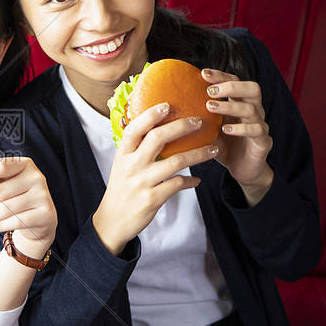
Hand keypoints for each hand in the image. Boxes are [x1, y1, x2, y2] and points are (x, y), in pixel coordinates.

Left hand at [0, 156, 56, 252]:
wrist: (39, 220)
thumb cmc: (15, 198)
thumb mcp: (4, 185)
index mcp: (24, 164)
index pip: (1, 166)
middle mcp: (36, 176)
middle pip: (0, 191)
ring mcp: (42, 195)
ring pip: (6, 208)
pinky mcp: (45, 213)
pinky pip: (16, 221)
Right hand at [94, 103, 218, 254]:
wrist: (112, 221)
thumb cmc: (121, 189)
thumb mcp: (121, 166)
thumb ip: (135, 149)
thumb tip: (154, 127)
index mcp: (123, 155)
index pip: (135, 129)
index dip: (150, 115)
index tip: (167, 105)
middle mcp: (131, 166)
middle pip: (157, 138)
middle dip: (182, 126)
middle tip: (199, 121)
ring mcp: (142, 183)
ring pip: (175, 162)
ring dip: (198, 154)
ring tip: (213, 149)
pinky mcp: (152, 199)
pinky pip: (178, 185)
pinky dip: (191, 181)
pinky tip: (197, 179)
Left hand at [203, 68, 273, 204]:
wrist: (243, 170)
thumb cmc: (224, 146)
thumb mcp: (207, 129)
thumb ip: (196, 116)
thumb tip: (166, 106)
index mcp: (240, 103)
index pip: (236, 81)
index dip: (221, 76)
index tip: (202, 73)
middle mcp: (254, 111)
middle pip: (252, 88)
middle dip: (230, 86)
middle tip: (209, 90)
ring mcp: (261, 125)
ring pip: (252, 108)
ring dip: (229, 106)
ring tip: (210, 106)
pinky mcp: (263, 142)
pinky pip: (256, 130)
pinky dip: (240, 128)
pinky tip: (225, 129)